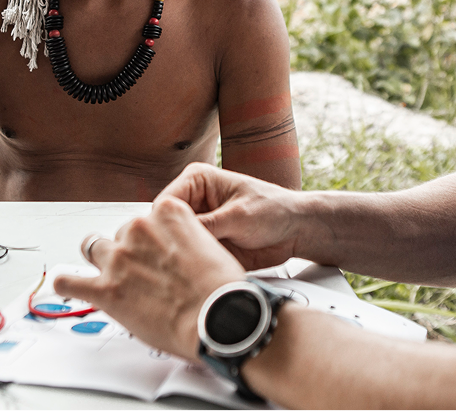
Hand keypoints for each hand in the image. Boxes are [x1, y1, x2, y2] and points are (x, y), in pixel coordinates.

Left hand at [54, 196, 244, 359]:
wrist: (217, 319)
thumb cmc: (220, 288)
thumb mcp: (208, 243)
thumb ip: (183, 238)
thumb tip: (174, 251)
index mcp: (167, 212)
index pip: (146, 216)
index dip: (149, 237)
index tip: (153, 249)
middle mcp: (139, 229)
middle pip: (121, 233)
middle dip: (129, 251)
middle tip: (143, 273)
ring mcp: (119, 258)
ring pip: (94, 248)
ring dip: (102, 261)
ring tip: (108, 274)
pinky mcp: (106, 289)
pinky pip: (71, 282)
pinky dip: (68, 284)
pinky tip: (67, 285)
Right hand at [159, 162, 307, 269]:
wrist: (295, 230)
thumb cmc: (273, 210)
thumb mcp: (238, 216)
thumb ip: (207, 226)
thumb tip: (177, 236)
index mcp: (196, 179)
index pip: (165, 202)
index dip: (160, 224)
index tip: (161, 245)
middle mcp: (193, 200)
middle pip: (164, 223)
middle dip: (167, 243)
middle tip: (170, 264)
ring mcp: (198, 223)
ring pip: (173, 242)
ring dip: (177, 257)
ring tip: (182, 273)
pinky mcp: (205, 243)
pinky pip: (188, 256)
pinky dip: (188, 266)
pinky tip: (191, 277)